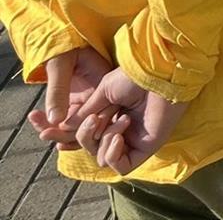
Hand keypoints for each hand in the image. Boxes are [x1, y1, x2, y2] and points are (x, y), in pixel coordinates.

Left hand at [28, 47, 112, 149]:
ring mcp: (90, 101)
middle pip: (90, 125)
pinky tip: (38, 119)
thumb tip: (56, 120)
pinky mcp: (78, 103)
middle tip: (44, 132)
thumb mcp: (59, 66)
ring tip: (38, 123)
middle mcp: (101, 96)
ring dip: (56, 130)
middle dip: (66, 133)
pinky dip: (52, 124)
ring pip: (77, 126)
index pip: (100, 115)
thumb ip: (58, 91)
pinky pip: (67, 120)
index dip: (82, 128)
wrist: (59, 40)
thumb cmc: (63, 46)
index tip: (59, 132)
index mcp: (105, 85)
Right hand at [71, 69, 186, 174]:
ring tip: (120, 120)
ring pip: (103, 158)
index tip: (44, 132)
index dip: (65, 137)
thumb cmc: (134, 77)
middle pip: (90, 148)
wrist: (158, 74)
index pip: (83, 135)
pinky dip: (113, 155)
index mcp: (110, 115)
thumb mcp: (102, 93)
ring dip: (104, 140)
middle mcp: (120, 130)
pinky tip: (119, 137)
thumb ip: (84, 114)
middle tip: (95, 118)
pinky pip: (121, 167)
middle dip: (84, 135)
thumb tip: (64, 128)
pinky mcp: (145, 149)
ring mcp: (133, 140)